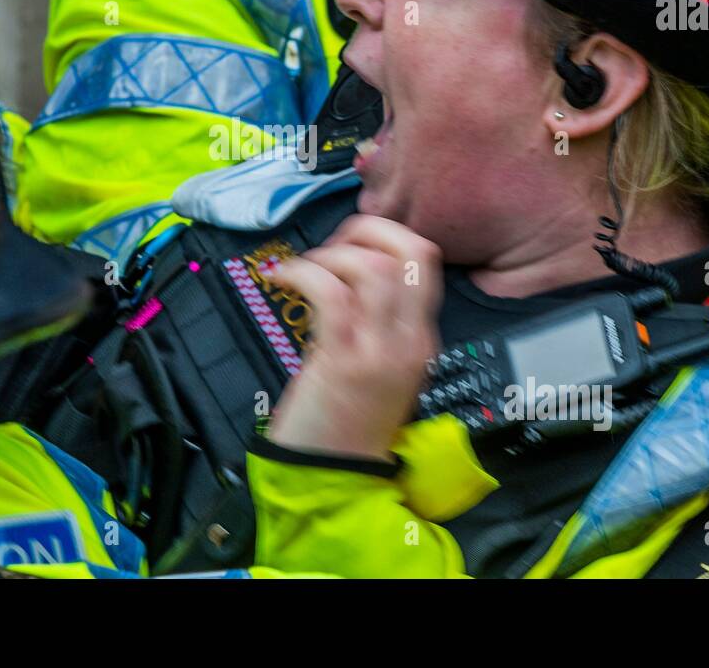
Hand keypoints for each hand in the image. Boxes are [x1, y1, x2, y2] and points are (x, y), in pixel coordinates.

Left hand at [265, 214, 443, 461]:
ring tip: (307, 266)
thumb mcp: (374, 365)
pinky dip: (303, 273)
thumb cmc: (343, 420)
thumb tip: (345, 268)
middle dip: (369, 229)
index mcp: (421, 339)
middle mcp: (410, 340)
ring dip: (333, 253)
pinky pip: (331, 295)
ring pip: (372, 269)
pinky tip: (283, 277)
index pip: (425, 262)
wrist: (332, 479)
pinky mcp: (344, 362)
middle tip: (333, 243)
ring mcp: (381, 351)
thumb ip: (372, 322)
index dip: (387, 233)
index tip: (351, 240)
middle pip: (413, 253)